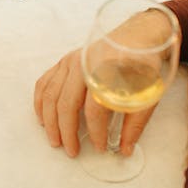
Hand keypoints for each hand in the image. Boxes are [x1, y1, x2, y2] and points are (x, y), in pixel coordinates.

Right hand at [34, 10, 174, 156]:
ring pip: (51, 95)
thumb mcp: (148, 92)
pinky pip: (44, 83)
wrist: (138, 35)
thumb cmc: (143, 64)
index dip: (96, 132)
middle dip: (67, 131)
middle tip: (71, 151)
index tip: (100, 147)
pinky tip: (42, 118)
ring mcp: (70, 61)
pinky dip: (40, 102)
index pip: (95, 109)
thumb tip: (125, 149)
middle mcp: (84, 64)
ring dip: (50, 121)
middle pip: (66, 103)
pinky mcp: (64, 61)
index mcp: (106, 71)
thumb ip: (136, 122)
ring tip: (55, 140)